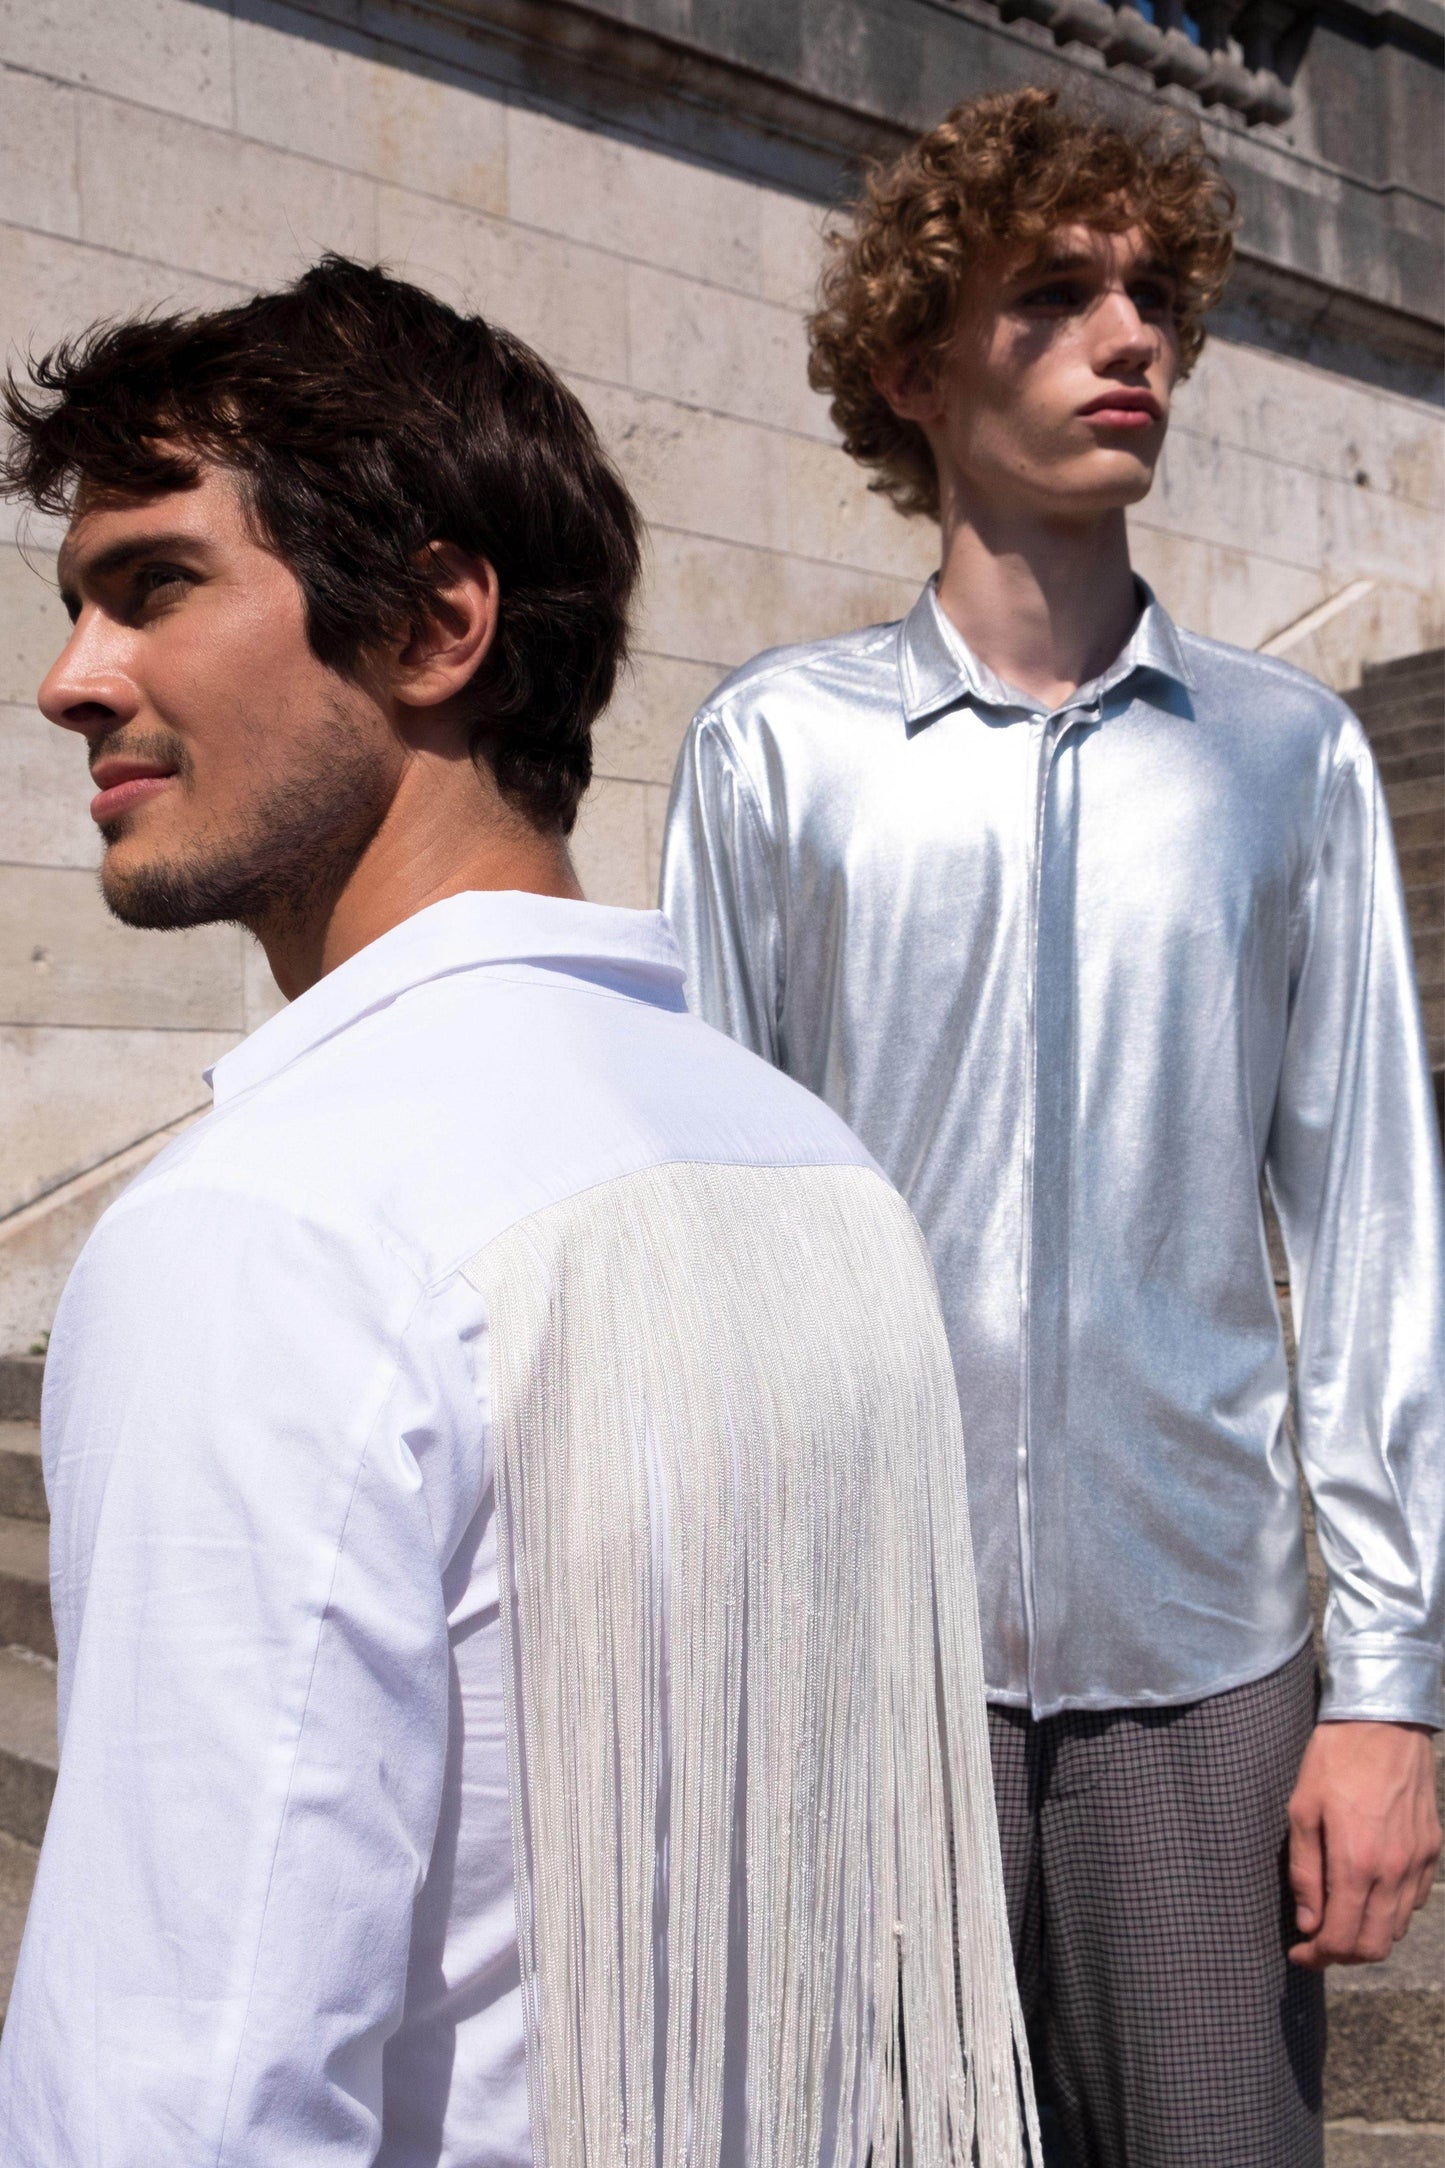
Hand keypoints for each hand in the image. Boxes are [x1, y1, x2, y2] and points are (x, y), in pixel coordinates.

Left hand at [1287, 1720, 1440, 1968]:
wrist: (1384, 1721)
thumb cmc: (1335, 1760)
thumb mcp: (1302, 1809)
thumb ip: (1305, 1871)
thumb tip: (1308, 1921)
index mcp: (1357, 1863)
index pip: (1343, 1939)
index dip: (1318, 1956)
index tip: (1299, 1952)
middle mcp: (1394, 1872)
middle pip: (1374, 1946)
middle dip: (1342, 1955)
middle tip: (1316, 1942)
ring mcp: (1417, 1862)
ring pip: (1396, 1928)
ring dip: (1367, 1935)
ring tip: (1339, 1918)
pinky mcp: (1431, 1849)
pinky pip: (1413, 1901)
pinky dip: (1390, 1912)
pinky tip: (1367, 1893)